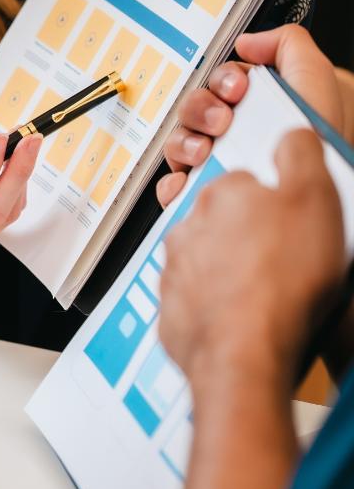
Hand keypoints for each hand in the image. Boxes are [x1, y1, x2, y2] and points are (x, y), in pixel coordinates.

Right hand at [158, 25, 343, 204]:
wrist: (313, 177)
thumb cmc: (317, 134)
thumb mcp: (313, 75)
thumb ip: (287, 44)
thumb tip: (246, 41)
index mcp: (250, 102)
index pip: (217, 81)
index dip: (223, 80)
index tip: (237, 89)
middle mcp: (229, 129)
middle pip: (191, 107)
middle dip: (201, 109)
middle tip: (223, 121)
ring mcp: (212, 159)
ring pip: (176, 141)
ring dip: (184, 142)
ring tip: (205, 150)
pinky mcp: (200, 189)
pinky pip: (171, 180)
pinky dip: (174, 177)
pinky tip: (192, 175)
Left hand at [158, 129, 343, 387]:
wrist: (244, 354)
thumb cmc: (281, 281)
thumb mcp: (315, 199)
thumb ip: (301, 155)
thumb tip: (292, 135)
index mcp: (221, 194)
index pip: (247, 179)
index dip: (276, 197)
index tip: (295, 215)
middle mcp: (187, 228)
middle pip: (225, 219)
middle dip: (252, 233)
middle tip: (288, 257)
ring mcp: (175, 271)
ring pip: (209, 259)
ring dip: (235, 269)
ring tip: (272, 290)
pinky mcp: (173, 310)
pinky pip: (199, 299)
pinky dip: (220, 304)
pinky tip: (248, 315)